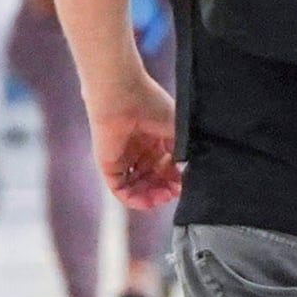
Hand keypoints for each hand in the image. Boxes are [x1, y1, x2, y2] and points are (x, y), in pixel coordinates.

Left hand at [85, 67, 182, 209]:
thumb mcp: (176, 130)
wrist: (123, 95)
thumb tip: (187, 172)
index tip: (185, 184)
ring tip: (163, 198)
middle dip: (164, 189)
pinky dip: (134, 200)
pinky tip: (148, 201)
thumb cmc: (150, 104)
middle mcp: (138, 150)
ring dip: (151, 196)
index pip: (165, 167)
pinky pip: (120, 189)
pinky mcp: (108, 165)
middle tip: (173, 193)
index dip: (175, 179)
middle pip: (151, 179)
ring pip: (137, 187)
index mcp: (153, 138)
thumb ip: (181, 152)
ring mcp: (123, 158)